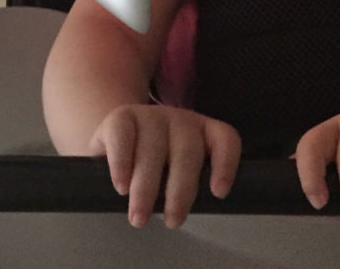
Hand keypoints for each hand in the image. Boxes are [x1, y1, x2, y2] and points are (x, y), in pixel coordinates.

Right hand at [89, 104, 240, 228]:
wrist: (114, 136)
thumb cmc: (152, 161)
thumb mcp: (176, 168)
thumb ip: (187, 184)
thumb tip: (184, 216)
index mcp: (204, 132)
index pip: (225, 140)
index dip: (225, 164)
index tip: (219, 193)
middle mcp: (181, 120)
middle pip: (188, 153)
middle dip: (181, 191)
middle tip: (173, 222)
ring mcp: (151, 116)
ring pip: (153, 150)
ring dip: (147, 188)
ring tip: (139, 218)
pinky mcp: (121, 117)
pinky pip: (123, 138)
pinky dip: (122, 164)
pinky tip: (121, 187)